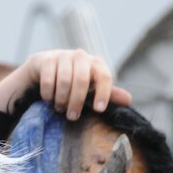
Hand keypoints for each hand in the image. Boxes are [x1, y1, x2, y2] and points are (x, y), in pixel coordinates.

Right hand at [0, 49, 131, 119]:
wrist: (42, 70)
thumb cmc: (70, 83)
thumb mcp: (89, 89)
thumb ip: (106, 94)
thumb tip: (129, 100)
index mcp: (95, 63)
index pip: (104, 76)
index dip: (103, 93)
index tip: (98, 110)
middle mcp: (81, 56)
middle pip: (82, 80)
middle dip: (76, 101)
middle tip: (72, 117)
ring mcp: (62, 55)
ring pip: (64, 80)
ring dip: (61, 99)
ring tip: (58, 109)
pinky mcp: (45, 59)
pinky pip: (48, 79)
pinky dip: (48, 93)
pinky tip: (48, 99)